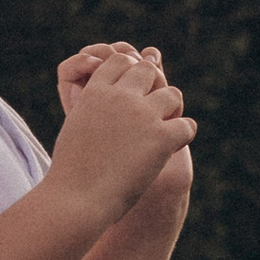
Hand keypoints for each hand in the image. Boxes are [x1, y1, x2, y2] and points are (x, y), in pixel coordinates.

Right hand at [49, 43, 193, 228]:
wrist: (77, 198)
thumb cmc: (71, 171)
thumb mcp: (75, 128)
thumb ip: (91, 108)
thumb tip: (107, 106)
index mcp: (94, 92)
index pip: (120, 60)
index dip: (130, 74)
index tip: (132, 93)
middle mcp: (120, 97)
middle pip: (148, 71)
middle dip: (153, 87)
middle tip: (152, 111)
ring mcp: (142, 115)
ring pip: (173, 94)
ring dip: (172, 110)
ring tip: (164, 130)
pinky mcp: (161, 137)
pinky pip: (187, 125)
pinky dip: (183, 136)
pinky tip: (171, 148)